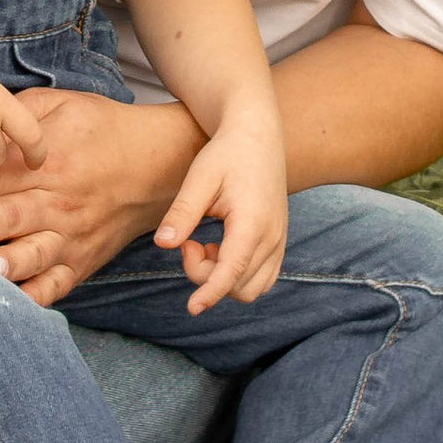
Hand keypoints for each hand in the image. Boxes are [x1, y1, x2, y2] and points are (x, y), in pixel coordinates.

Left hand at [0, 89, 197, 304]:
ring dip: (6, 263)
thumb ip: (14, 118)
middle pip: (8, 215)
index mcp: (49, 161)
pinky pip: (57, 285)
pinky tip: (9, 309)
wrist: (160, 163)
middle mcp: (59, 201)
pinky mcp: (82, 262)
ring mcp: (72, 235)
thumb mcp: (61, 105)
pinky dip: (35, 298)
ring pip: (35, 253)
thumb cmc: (102, 128)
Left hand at [152, 98, 286, 313]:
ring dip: (223, 278)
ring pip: (252, 288)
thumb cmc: (226, 153)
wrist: (258, 134)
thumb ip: (182, 213)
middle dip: (205, 275)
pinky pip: (262, 278)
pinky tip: (219, 247)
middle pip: (237, 285)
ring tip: (204, 245)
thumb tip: (162, 245)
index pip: (231, 272)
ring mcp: (280, 242)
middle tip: (187, 242)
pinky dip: (237, 275)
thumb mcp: (200, 178)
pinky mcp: (278, 242)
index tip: (191, 308)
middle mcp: (273, 238)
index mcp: (253, 223)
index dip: (210, 293)